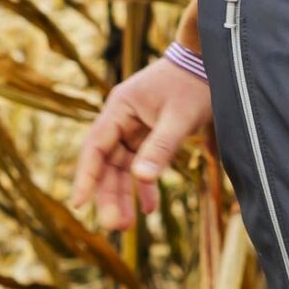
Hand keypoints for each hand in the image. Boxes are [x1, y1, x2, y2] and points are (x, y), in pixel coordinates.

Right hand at [72, 55, 212, 230]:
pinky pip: (140, 163)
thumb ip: (160, 148)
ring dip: (124, 194)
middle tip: (115, 227)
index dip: (86, 176)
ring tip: (127, 226)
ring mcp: (134, 126)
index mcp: (120, 108)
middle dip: (109, 194)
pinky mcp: (149, 133)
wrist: (209, 62)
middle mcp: (122, 118)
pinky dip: (144, 185)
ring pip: (122, 166)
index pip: (96, 147)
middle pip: (107, 162)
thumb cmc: (193, 84)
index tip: (78, 203)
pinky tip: (148, 208)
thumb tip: (140, 179)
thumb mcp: (179, 118)